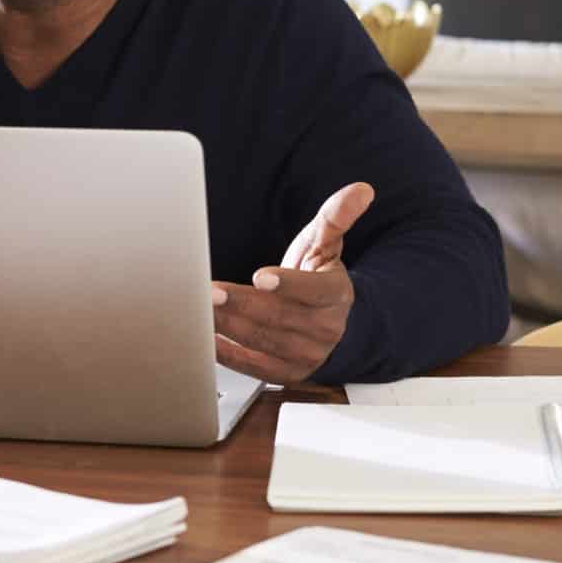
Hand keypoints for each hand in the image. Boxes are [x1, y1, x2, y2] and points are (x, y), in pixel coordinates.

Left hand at [212, 182, 374, 384]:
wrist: (330, 324)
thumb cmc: (318, 279)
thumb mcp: (326, 246)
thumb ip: (336, 218)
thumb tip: (360, 190)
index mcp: (335, 295)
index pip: (314, 291)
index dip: (287, 284)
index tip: (260, 276)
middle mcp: (324, 329)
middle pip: (279, 316)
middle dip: (242, 304)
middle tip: (211, 292)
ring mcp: (305, 354)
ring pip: (262, 340)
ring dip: (228, 326)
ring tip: (200, 309)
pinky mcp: (285, 372)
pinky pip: (254, 367)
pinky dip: (228, 355)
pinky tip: (206, 339)